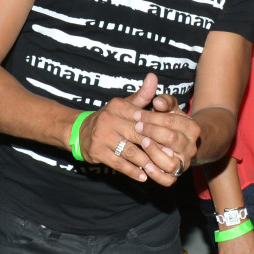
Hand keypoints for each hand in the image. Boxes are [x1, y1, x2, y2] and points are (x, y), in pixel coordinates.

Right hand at [77, 74, 200, 185]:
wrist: (79, 132)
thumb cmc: (110, 119)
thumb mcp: (124, 105)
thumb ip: (142, 95)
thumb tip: (154, 76)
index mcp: (118, 106)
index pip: (143, 117)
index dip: (159, 128)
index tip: (174, 138)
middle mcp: (109, 120)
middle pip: (139, 135)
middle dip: (156, 146)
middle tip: (172, 156)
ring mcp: (102, 137)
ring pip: (130, 152)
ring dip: (147, 162)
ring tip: (160, 168)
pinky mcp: (97, 152)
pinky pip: (119, 164)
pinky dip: (133, 171)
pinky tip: (143, 176)